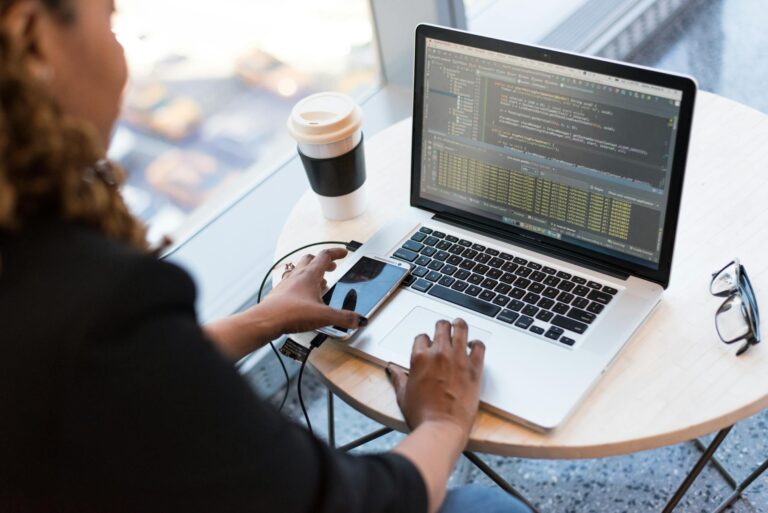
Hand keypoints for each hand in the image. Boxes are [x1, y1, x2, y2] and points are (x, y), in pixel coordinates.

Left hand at [257, 248, 363, 336]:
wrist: (266, 320)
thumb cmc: (291, 313)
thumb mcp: (324, 316)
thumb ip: (344, 318)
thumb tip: (359, 319)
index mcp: (309, 275)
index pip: (325, 256)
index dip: (336, 252)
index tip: (343, 252)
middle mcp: (297, 276)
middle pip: (310, 259)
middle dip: (323, 262)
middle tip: (331, 267)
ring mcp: (287, 284)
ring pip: (300, 270)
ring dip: (312, 273)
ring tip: (320, 282)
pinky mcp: (280, 295)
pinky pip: (292, 283)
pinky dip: (301, 285)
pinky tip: (304, 297)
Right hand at [387, 319, 485, 440]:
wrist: (442, 427)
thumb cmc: (422, 414)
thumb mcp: (403, 394)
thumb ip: (398, 378)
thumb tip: (392, 369)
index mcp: (419, 357)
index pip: (422, 337)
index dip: (425, 341)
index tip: (428, 345)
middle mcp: (439, 353)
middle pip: (441, 327)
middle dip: (442, 327)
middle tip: (444, 329)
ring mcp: (458, 359)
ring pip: (461, 329)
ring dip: (459, 325)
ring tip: (459, 325)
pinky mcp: (474, 368)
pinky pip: (479, 346)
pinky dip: (477, 344)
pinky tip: (474, 345)